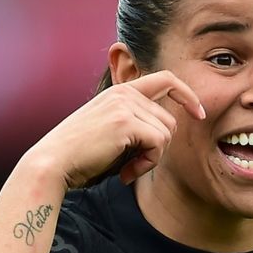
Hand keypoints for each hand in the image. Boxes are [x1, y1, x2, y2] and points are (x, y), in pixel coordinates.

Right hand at [25, 71, 203, 189]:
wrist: (52, 163)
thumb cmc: (78, 156)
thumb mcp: (108, 131)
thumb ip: (133, 125)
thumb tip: (165, 134)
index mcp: (119, 92)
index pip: (166, 79)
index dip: (187, 94)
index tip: (199, 113)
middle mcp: (124, 93)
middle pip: (170, 120)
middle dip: (158, 148)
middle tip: (134, 166)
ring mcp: (125, 105)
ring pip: (166, 133)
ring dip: (152, 158)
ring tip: (127, 169)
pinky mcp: (125, 122)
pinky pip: (159, 144)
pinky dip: (147, 163)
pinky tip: (126, 173)